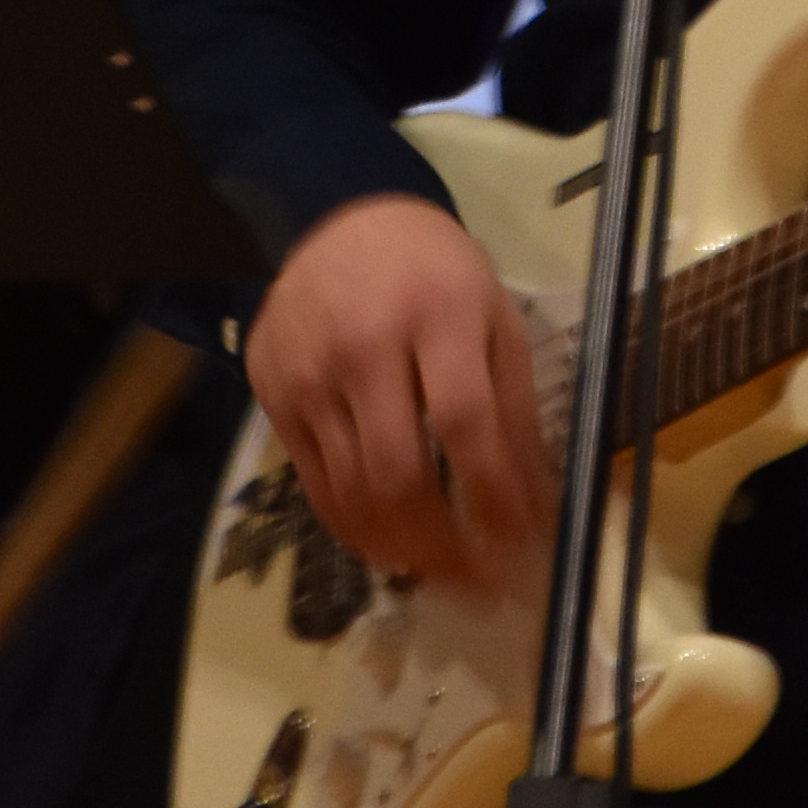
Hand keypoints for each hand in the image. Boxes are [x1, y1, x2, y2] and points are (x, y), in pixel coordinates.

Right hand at [243, 191, 548, 586]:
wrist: (340, 224)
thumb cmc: (436, 275)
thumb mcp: (494, 321)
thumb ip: (514, 410)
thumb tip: (534, 507)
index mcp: (436, 314)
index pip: (464, 423)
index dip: (492, 495)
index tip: (519, 544)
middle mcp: (363, 346)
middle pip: (399, 473)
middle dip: (442, 545)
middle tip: (476, 582)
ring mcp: (309, 375)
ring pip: (352, 493)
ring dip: (401, 551)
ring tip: (438, 573)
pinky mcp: (273, 397)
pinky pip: (315, 486)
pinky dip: (355, 529)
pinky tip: (388, 546)